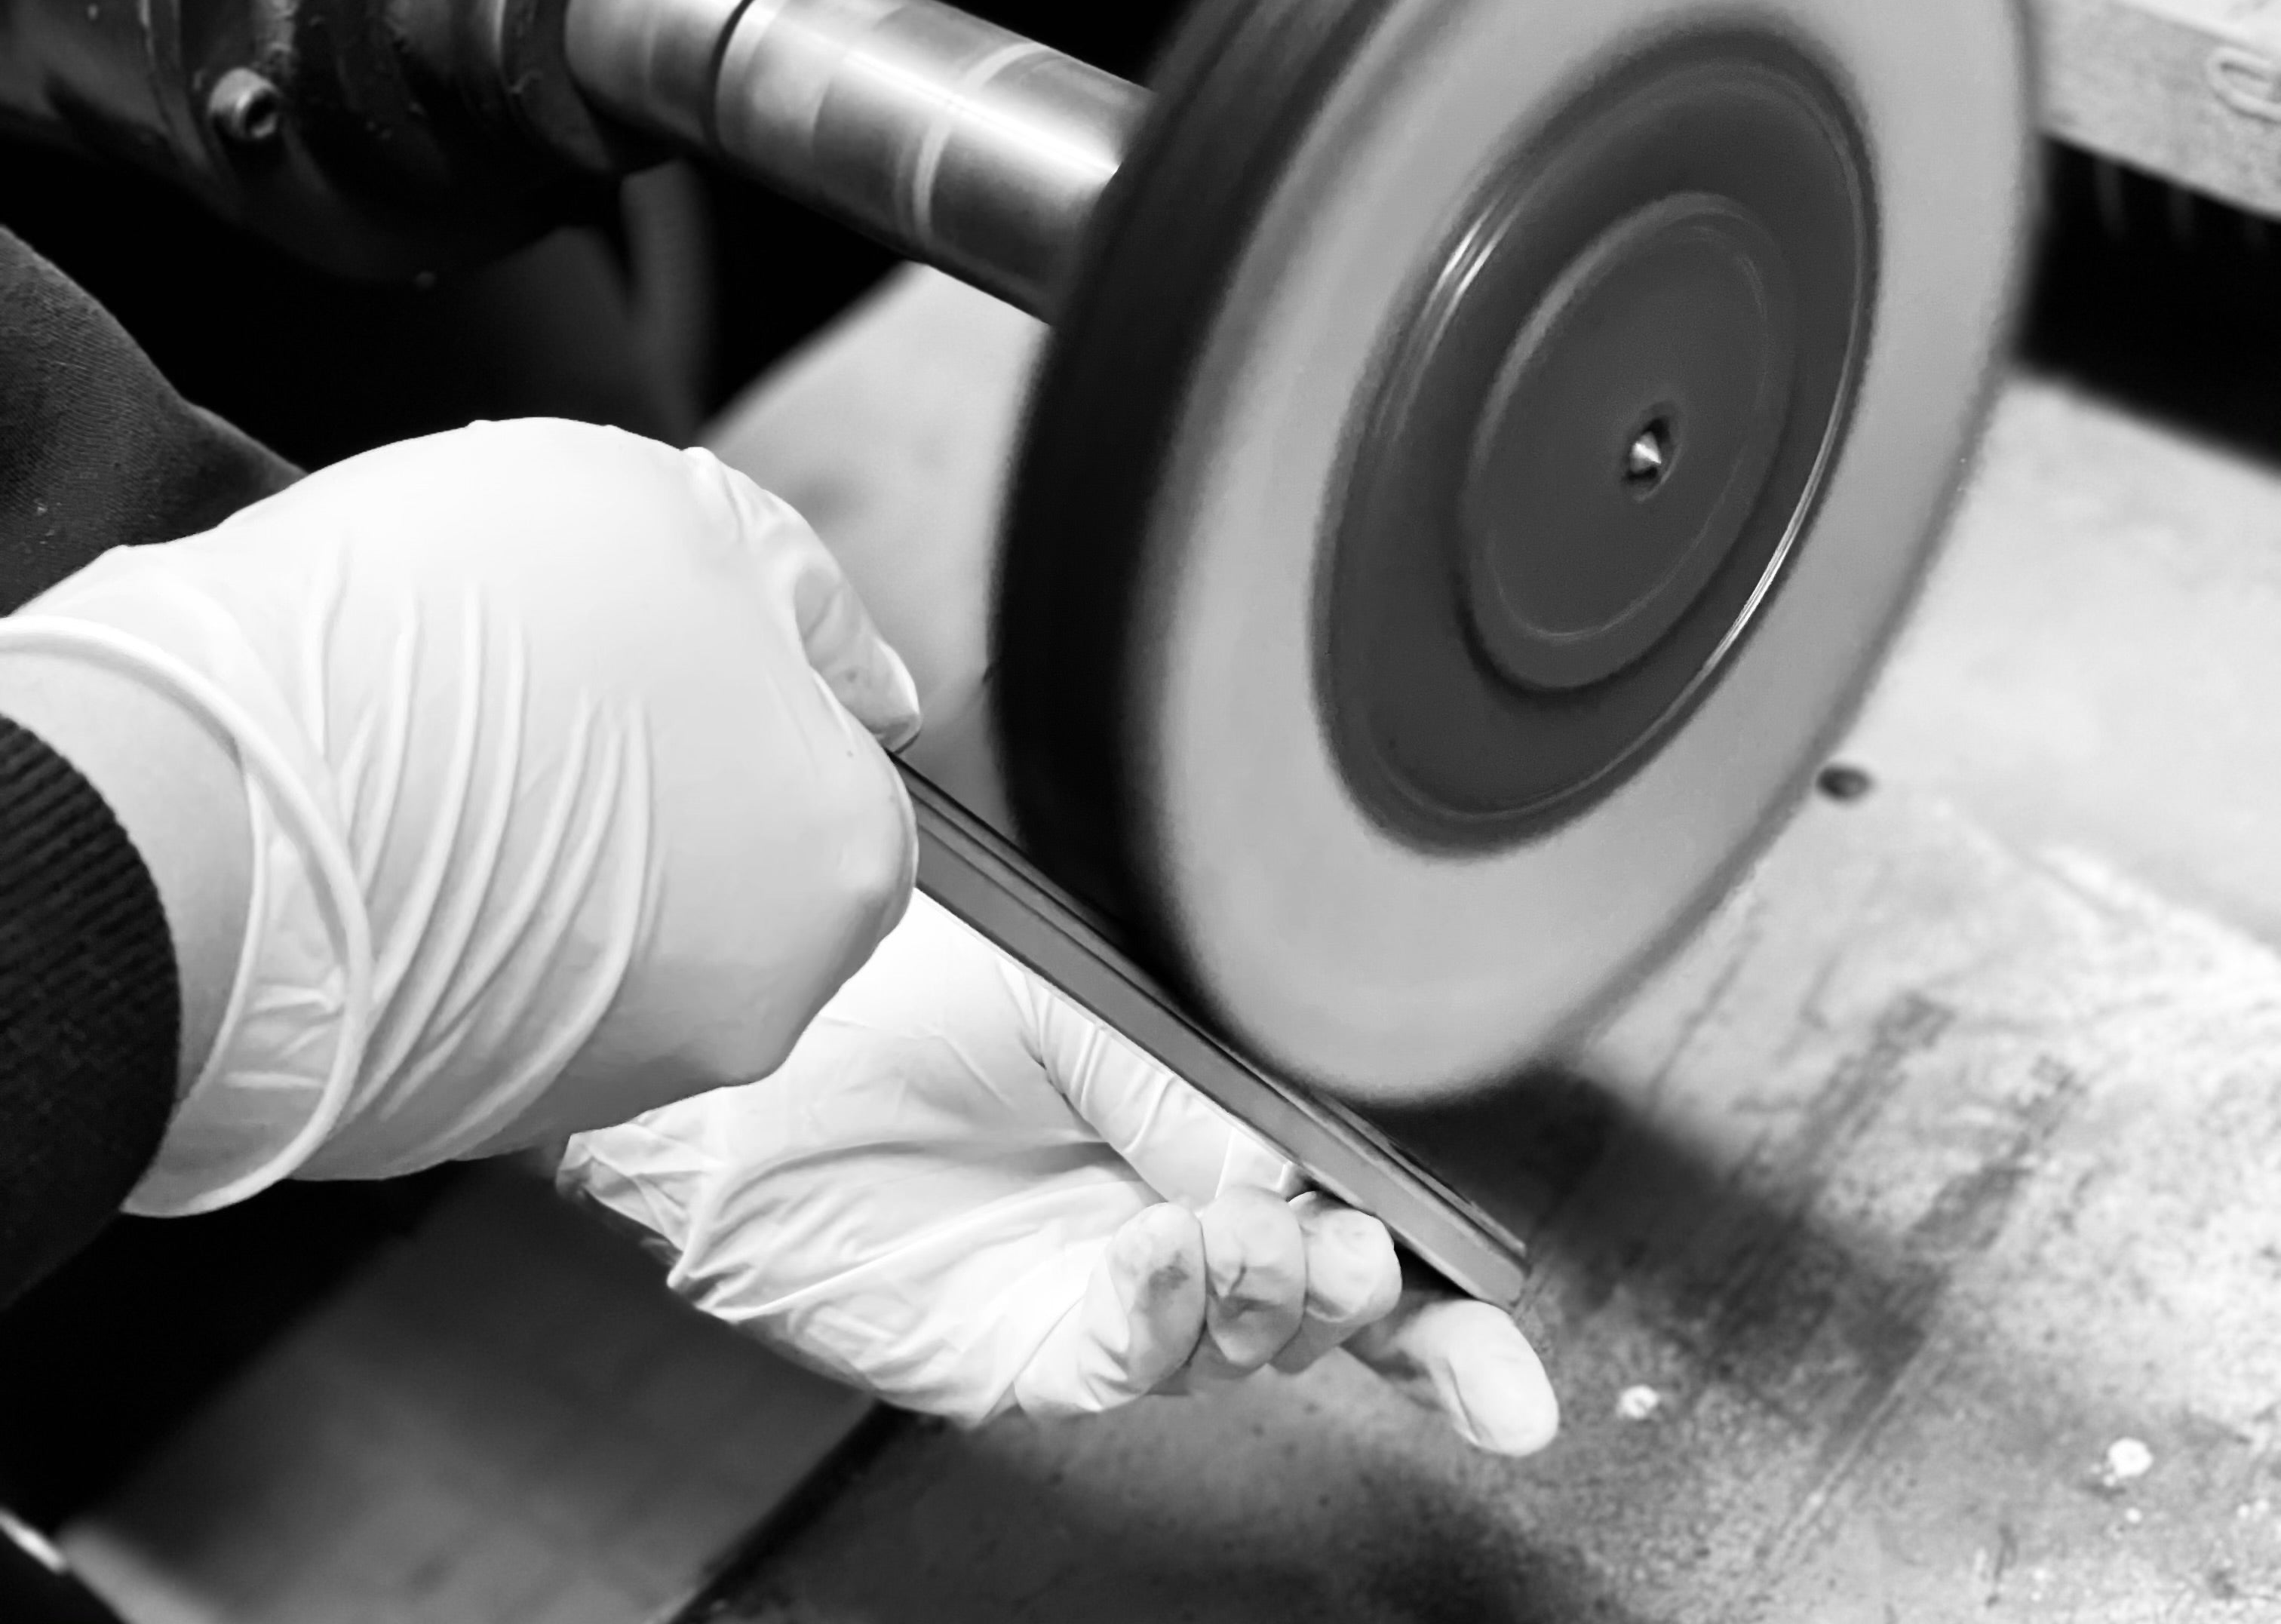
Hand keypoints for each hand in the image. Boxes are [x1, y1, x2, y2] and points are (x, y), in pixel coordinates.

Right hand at [3, 420, 919, 1211]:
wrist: (201, 805)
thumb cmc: (459, 639)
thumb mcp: (684, 514)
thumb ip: (807, 596)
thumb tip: (874, 675)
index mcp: (844, 867)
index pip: (841, 771)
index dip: (741, 681)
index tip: (644, 642)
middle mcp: (755, 1006)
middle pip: (729, 859)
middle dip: (652, 772)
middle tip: (537, 687)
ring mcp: (605, 1082)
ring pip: (607, 926)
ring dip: (550, 844)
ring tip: (438, 753)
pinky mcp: (461, 1125)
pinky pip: (492, 991)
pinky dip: (456, 919)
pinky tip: (384, 835)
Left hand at [560, 892, 1558, 1453]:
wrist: (759, 1039)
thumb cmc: (907, 982)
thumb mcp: (1085, 1000)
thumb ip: (1198, 1097)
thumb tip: (1305, 1185)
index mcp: (1198, 1112)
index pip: (1340, 1203)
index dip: (1428, 1288)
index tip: (1498, 1347)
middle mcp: (1167, 1206)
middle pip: (1315, 1301)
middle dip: (1364, 1297)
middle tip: (1358, 1256)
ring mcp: (1103, 1285)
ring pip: (1240, 1345)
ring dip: (1270, 1301)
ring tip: (1261, 1242)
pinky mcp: (1028, 1346)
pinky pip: (1130, 1360)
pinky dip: (1167, 1313)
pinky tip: (1162, 1253)